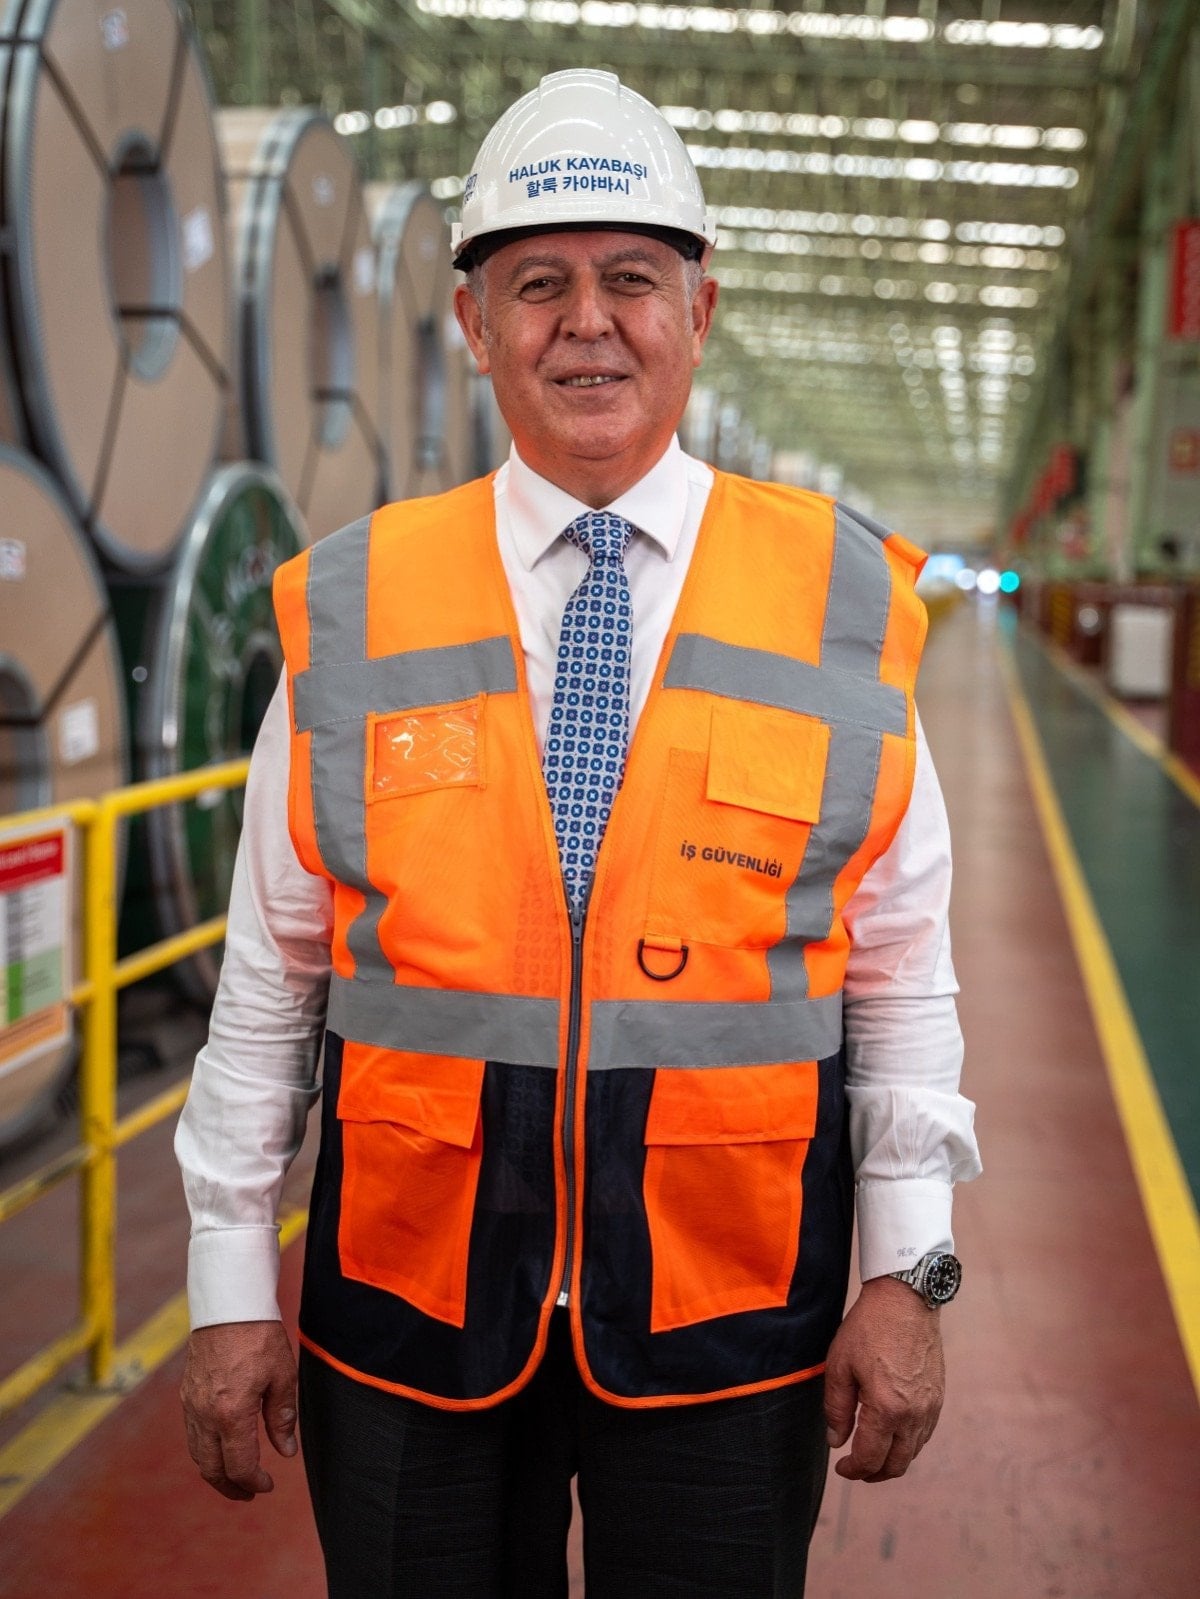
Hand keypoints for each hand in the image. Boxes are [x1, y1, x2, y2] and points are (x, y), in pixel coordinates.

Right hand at [181, 1320, 297, 1500]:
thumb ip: (282, 1418)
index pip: (240, 1466)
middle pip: (211, 1469)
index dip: (254, 1483)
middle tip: (249, 1493)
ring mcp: (191, 1406)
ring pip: (198, 1454)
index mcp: (231, 1415)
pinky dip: (206, 1450)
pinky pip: (192, 1434)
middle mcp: (205, 1415)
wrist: (228, 1305)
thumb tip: (285, 1452)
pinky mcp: (186, 1394)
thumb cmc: (259, 1336)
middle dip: (230, 1487)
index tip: (268, 1485)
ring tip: (236, 1476)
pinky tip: (222, 1446)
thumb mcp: (282, 1376)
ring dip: (216, 1471)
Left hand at [822, 1275, 944, 1482]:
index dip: (853, 1470)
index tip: (840, 1467)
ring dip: (892, 1460)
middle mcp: (914, 1415)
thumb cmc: (868, 1328)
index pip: (870, 1458)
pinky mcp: (939, 1396)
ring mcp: (931, 1407)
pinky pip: (925, 1433)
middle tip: (856, 1468)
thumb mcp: (840, 1365)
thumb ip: (837, 1409)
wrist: (905, 1298)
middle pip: (897, 1465)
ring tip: (872, 1453)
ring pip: (913, 1452)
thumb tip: (836, 1442)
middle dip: (874, 1473)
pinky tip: (892, 1433)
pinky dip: (908, 1443)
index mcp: (887, 1409)